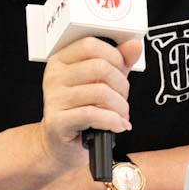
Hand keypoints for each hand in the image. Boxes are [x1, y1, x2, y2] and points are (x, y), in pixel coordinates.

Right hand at [38, 37, 142, 170]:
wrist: (62, 144)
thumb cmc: (82, 110)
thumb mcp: (102, 82)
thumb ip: (118, 62)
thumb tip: (134, 46)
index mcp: (61, 60)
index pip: (90, 45)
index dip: (114, 56)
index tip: (122, 71)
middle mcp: (54, 76)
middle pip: (99, 68)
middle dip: (121, 85)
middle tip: (122, 98)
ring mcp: (54, 98)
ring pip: (100, 92)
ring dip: (120, 107)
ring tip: (121, 115)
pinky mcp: (57, 121)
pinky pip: (93, 114)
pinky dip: (113, 121)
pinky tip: (117, 125)